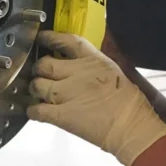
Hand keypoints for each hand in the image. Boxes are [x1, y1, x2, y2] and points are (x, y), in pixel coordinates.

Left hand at [27, 31, 165, 165]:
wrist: (132, 127)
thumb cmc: (129, 102)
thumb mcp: (113, 71)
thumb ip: (91, 64)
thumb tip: (74, 62)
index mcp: (93, 60)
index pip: (66, 41)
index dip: (50, 38)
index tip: (42, 39)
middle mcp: (77, 73)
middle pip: (44, 64)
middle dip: (40, 69)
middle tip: (42, 75)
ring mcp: (67, 94)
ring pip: (36, 85)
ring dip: (35, 89)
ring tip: (40, 94)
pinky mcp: (61, 115)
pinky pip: (36, 110)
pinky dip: (33, 110)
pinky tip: (37, 111)